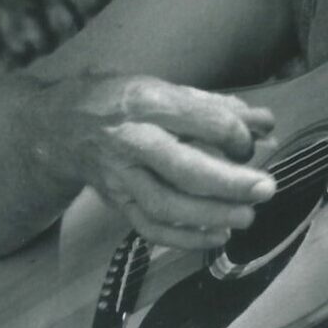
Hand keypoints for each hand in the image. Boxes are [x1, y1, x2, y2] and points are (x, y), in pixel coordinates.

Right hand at [45, 74, 276, 250]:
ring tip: (247, 216)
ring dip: (212, 215)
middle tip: (266, 189)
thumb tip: (267, 124)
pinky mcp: (117, 202)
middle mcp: (131, 140)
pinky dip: (186, 239)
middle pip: (184, 169)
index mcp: (148, 102)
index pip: (204, 120)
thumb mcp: (165, 89)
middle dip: (229, 183)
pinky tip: (218, 236)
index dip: (237, 135)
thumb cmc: (122, 102)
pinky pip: (151, 228)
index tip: (250, 143)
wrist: (60, 127)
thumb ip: (218, 107)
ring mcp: (121, 176)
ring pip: (167, 205)